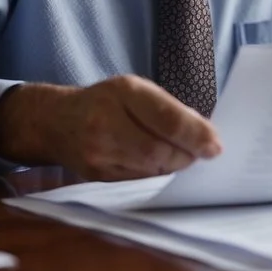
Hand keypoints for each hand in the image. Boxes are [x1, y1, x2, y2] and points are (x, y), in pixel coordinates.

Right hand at [0, 75, 221, 180]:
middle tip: (201, 153)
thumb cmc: (105, 101)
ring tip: (181, 156)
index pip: (167, 119)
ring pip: (150, 169)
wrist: (55, 121)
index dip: (196, 136)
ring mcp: (98, 152)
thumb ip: (168, 109)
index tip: (216, 146)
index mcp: (123, 92)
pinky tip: (158, 163)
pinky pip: (137, 180)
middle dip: (186, 155)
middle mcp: (106, 121)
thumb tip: (205, 135)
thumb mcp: (135, 90)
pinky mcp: (95, 175)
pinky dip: (155, 173)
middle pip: (160, 150)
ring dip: (173, 166)